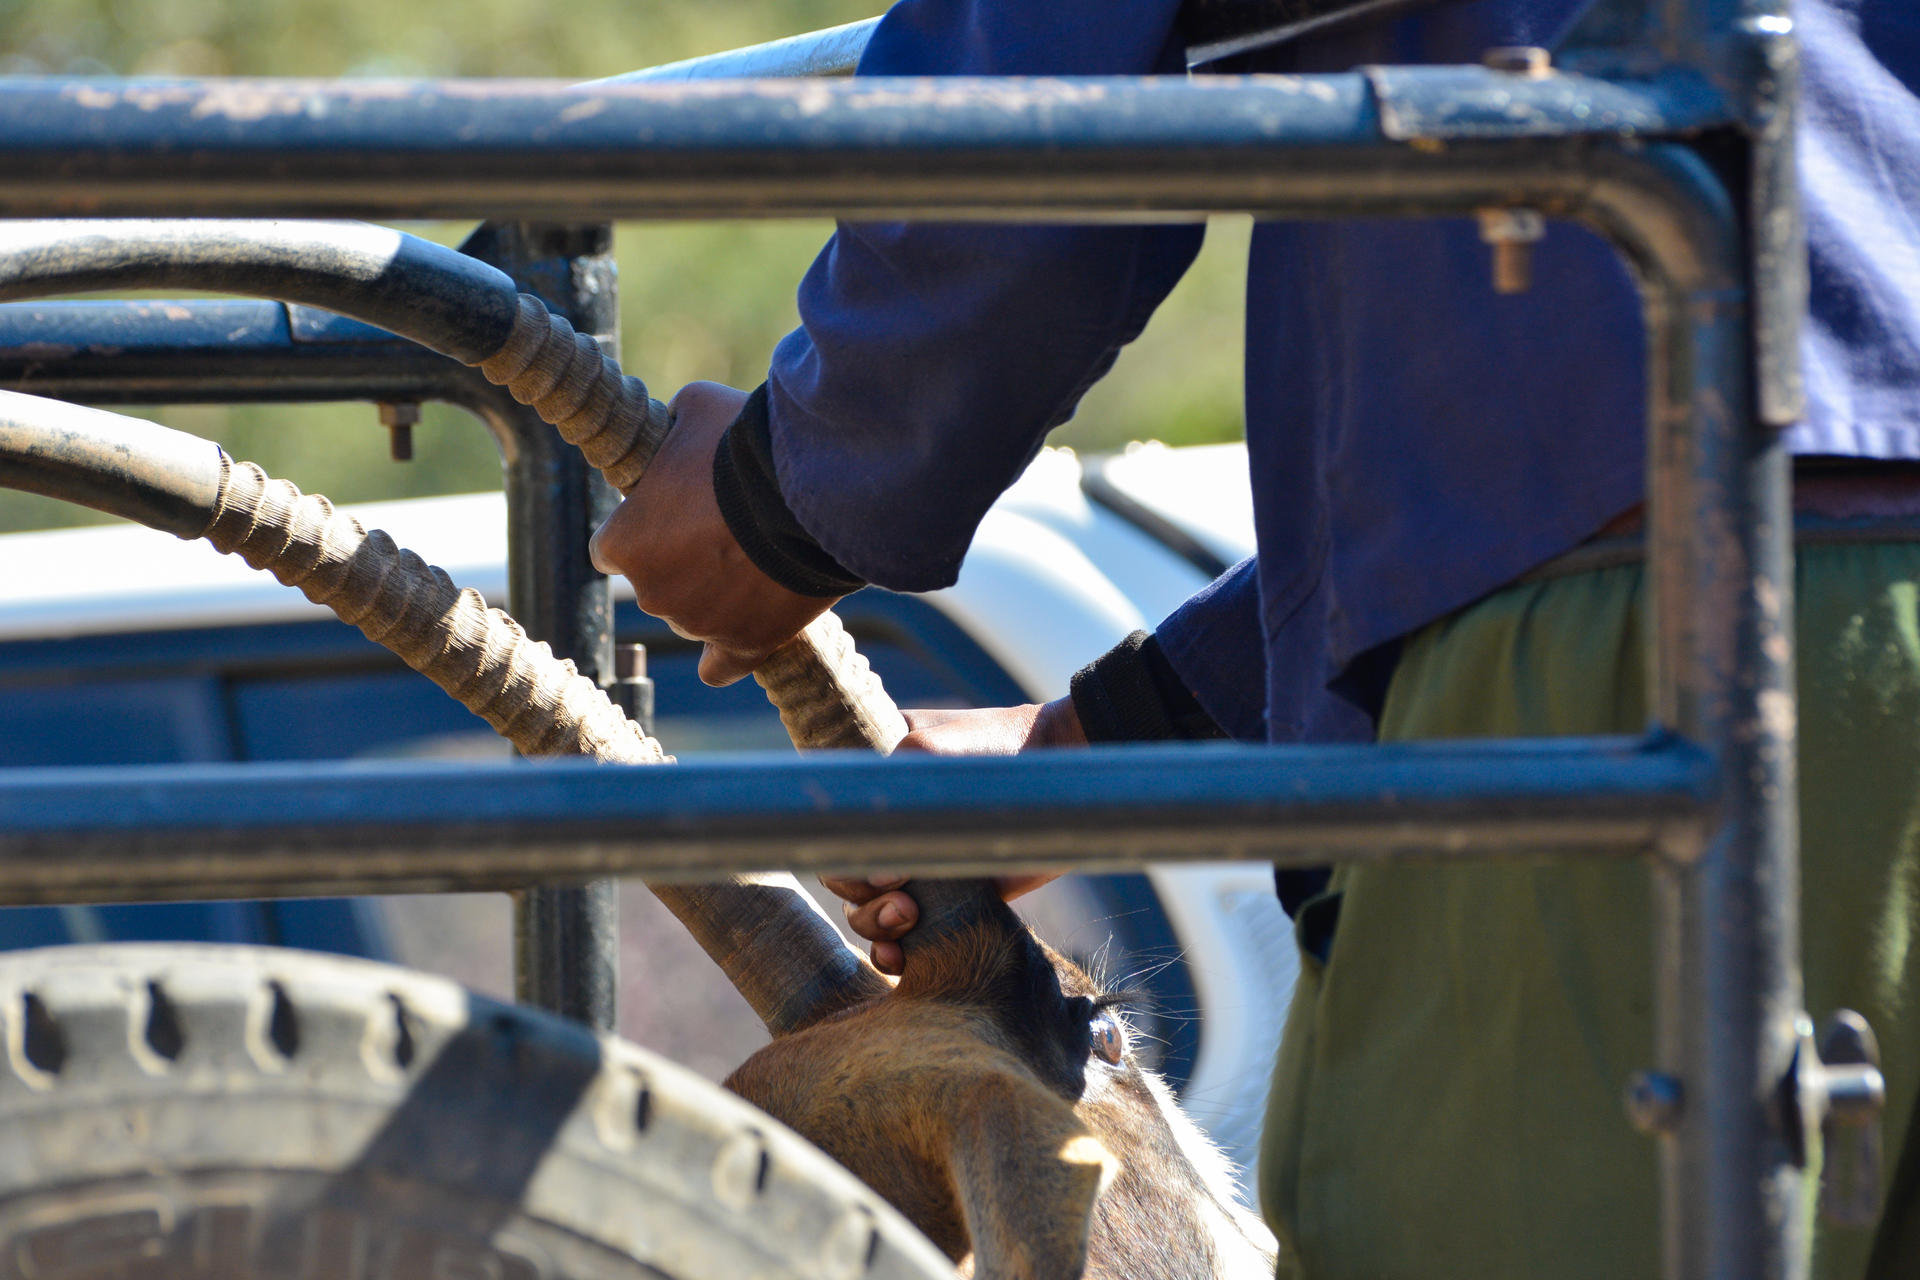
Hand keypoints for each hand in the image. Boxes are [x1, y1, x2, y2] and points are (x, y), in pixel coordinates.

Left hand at [589, 381, 838, 685]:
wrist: (811, 490)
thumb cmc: (744, 445)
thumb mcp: (696, 408)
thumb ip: (674, 429)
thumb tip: (676, 429)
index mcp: (622, 543)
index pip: (611, 549)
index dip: (642, 527)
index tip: (670, 512)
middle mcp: (650, 593)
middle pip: (656, 581)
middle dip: (682, 558)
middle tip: (726, 524)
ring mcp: (697, 624)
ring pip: (695, 613)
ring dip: (717, 590)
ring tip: (762, 552)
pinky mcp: (746, 645)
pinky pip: (722, 666)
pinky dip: (728, 655)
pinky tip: (738, 638)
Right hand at [822, 699, 1084, 972]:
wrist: (1065, 776)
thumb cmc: (997, 750)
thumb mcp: (929, 750)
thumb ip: (887, 795)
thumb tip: (874, 872)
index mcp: (872, 782)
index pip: (823, 823)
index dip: (836, 848)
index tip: (875, 858)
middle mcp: (887, 826)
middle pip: (840, 873)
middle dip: (858, 892)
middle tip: (903, 895)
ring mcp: (917, 863)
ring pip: (864, 909)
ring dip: (874, 924)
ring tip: (909, 918)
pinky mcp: (948, 899)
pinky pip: (903, 937)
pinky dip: (892, 952)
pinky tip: (899, 957)